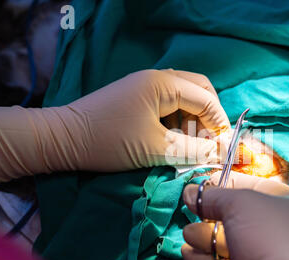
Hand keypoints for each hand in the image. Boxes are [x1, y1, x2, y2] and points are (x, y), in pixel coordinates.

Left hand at [0, 69, 229, 183]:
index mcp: (164, 84)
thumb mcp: (157, 149)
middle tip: (211, 141)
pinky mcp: (138, 96)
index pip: (206, 98)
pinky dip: (179, 119)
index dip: (219, 124)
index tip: (224, 148)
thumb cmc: (111, 142)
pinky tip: (175, 138)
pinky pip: (170, 102)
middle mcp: (158, 77)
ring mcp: (147, 84)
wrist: (64, 140)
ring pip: (185, 96)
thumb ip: (193, 150)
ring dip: (194, 118)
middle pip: (199, 90)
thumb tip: (219, 153)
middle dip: (210, 116)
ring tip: (192, 144)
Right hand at [182, 171, 288, 259]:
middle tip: (191, 208)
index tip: (202, 184)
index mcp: (284, 202)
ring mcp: (263, 255)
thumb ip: (213, 196)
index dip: (227, 182)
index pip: (253, 185)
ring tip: (187, 232)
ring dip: (205, 236)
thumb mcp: (239, 202)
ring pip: (229, 241)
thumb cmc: (265, 233)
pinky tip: (186, 252)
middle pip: (238, 215)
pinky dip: (204, 258)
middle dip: (212, 212)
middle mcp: (275, 228)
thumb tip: (190, 193)